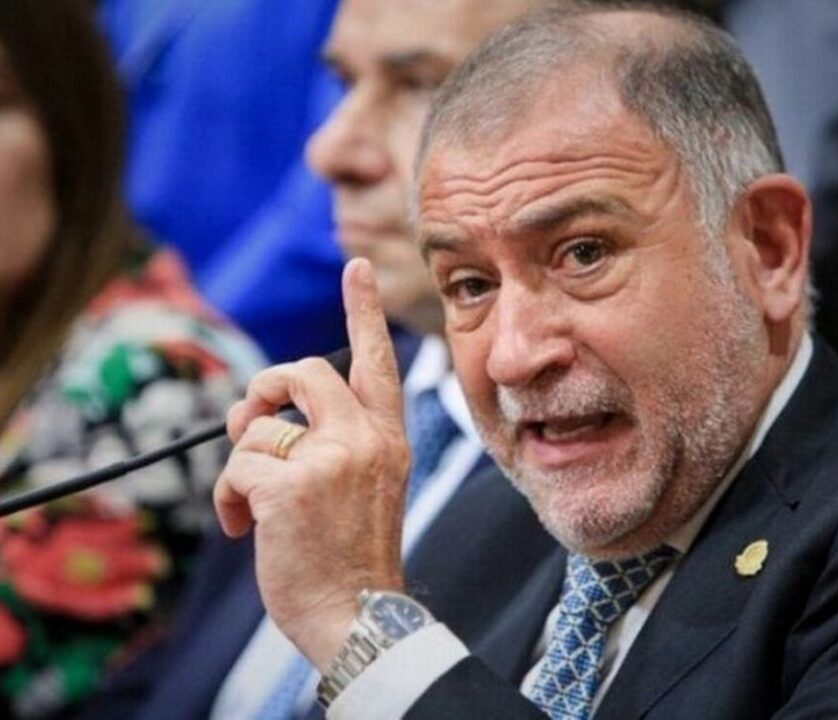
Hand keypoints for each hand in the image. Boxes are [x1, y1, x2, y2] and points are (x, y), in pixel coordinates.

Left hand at [213, 258, 408, 668]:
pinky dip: (226, 496)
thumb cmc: (351, 551)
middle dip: (264, 390)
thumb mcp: (361, 483)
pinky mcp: (290, 485)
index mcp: (388, 437)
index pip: (377, 362)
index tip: (355, 268)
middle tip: (249, 423)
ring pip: (258, 426)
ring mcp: (332, 459)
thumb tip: (258, 414)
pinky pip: (235, 465)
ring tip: (250, 503)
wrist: (356, 612)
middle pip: (302, 373)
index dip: (363, 311)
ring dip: (241, 465)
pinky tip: (240, 526)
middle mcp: (366, 438)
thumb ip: (330, 439)